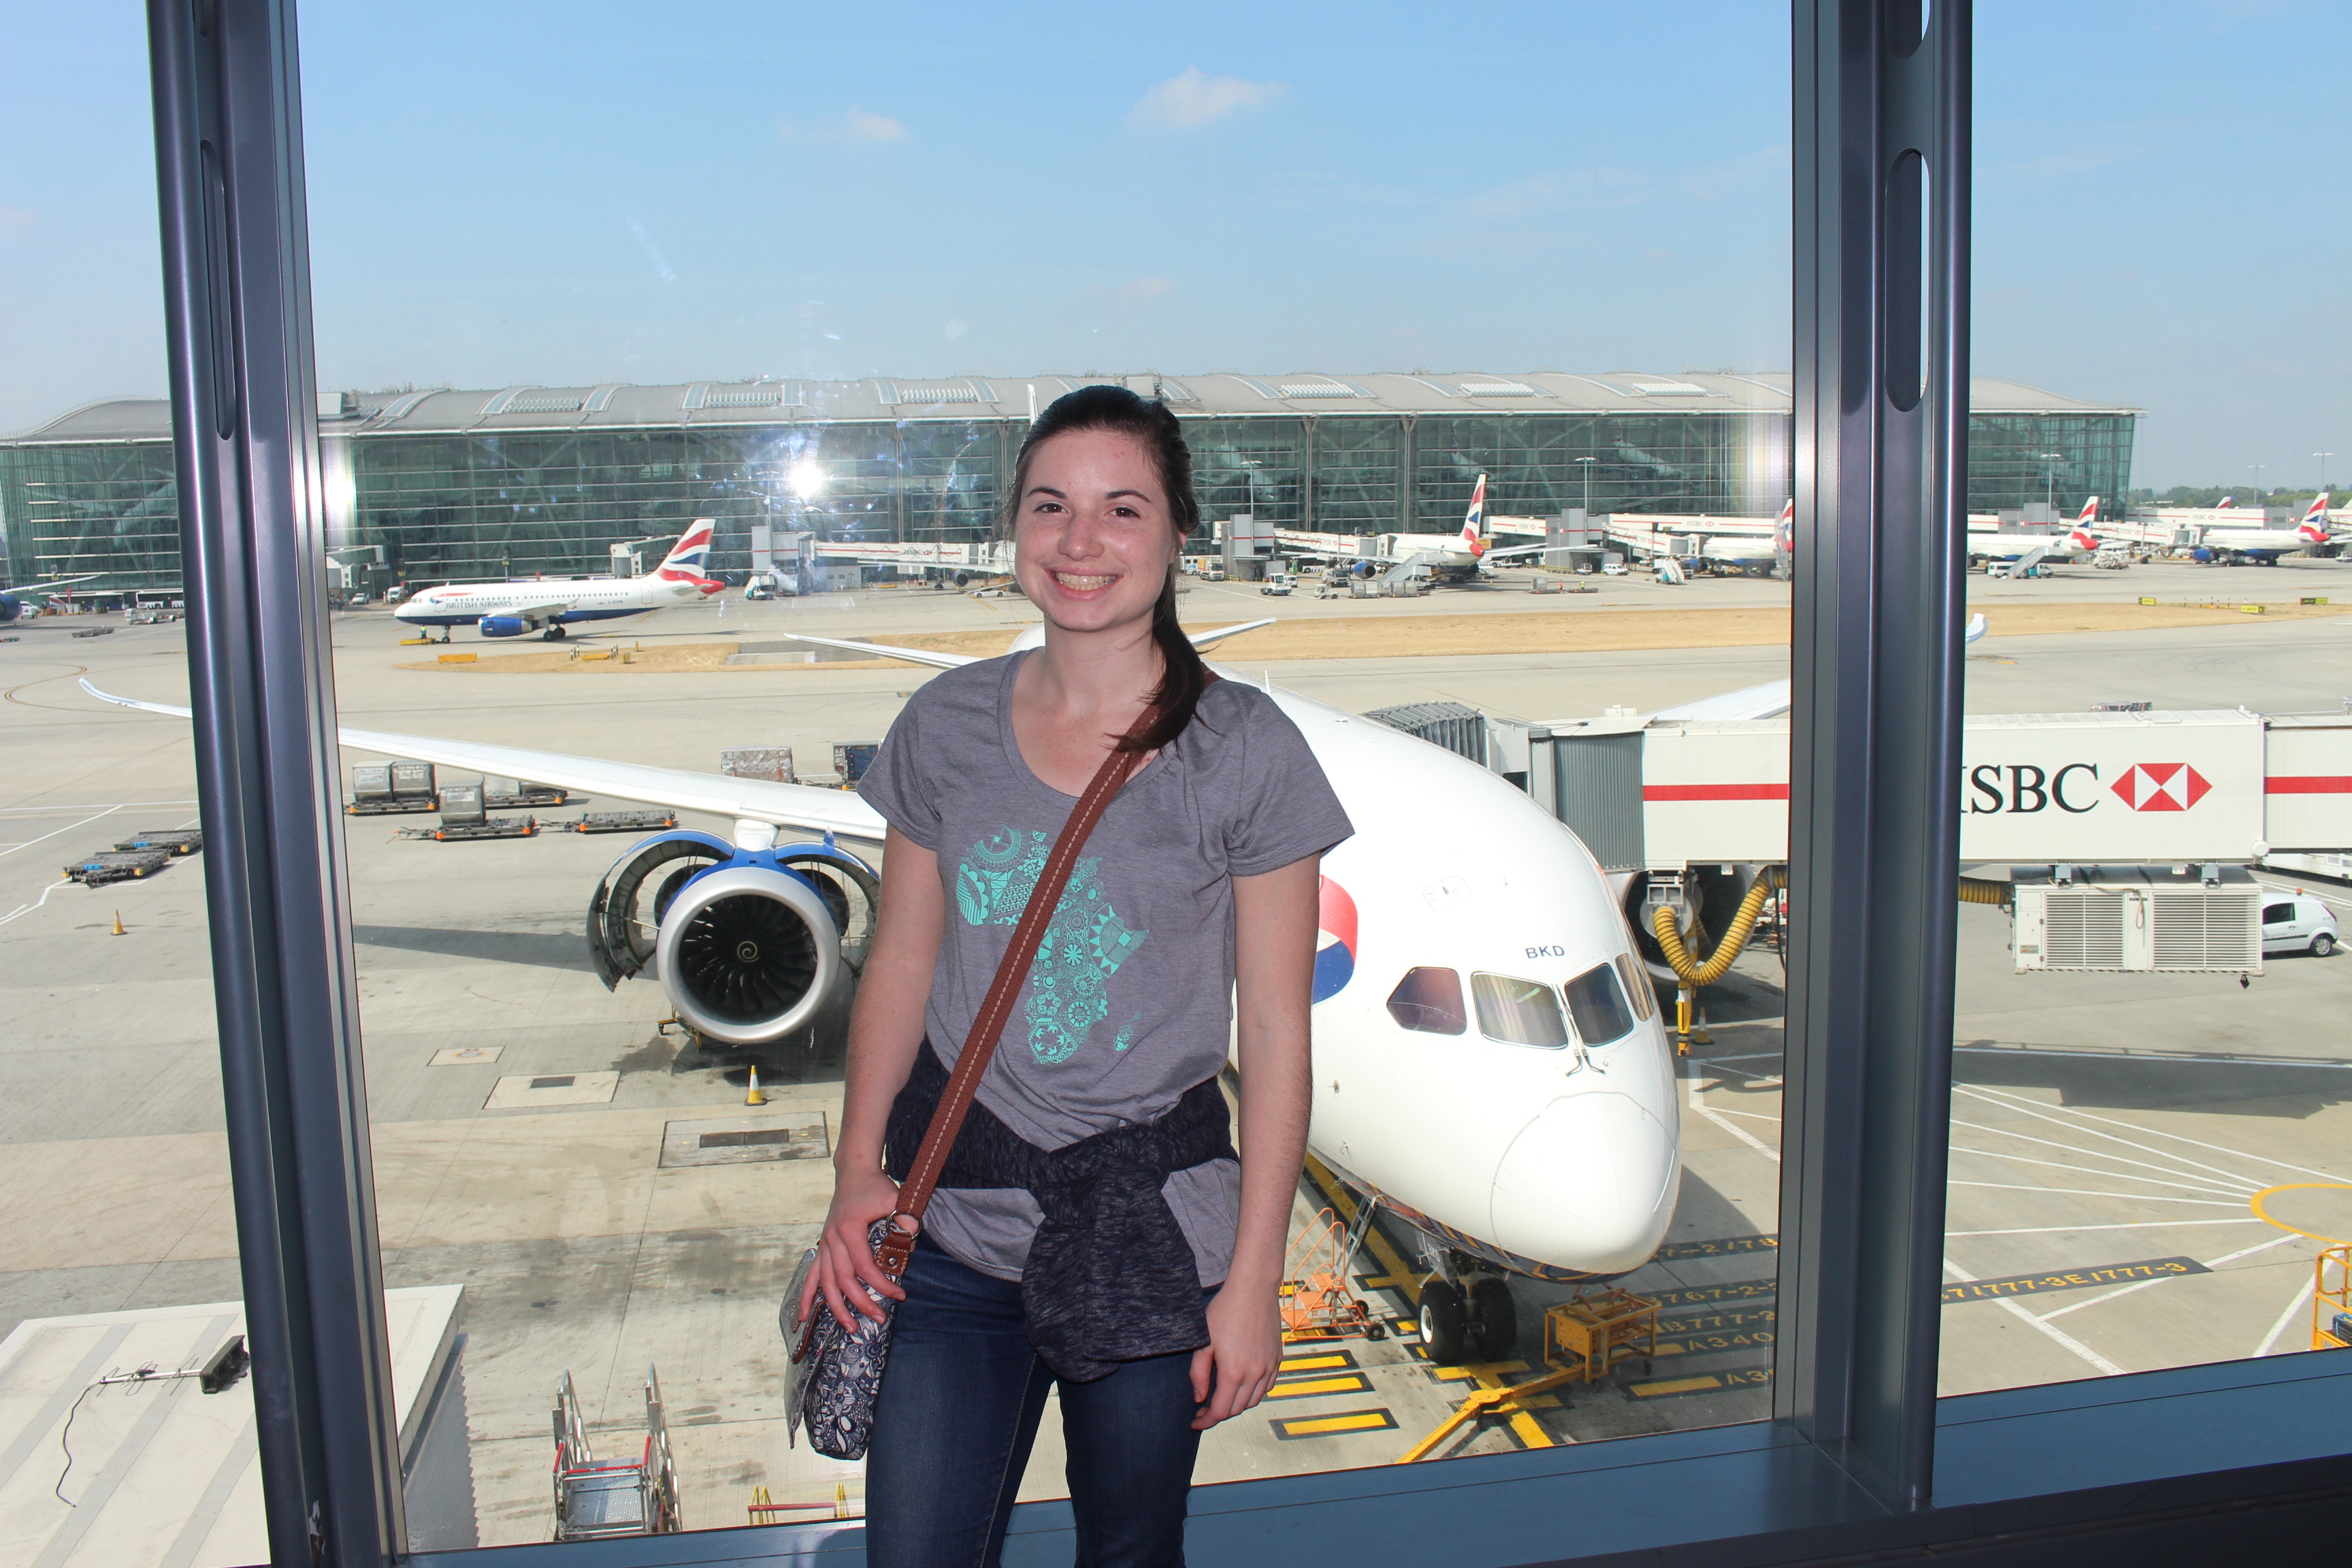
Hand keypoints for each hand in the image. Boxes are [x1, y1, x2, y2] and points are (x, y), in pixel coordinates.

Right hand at [804, 1163, 913, 1332]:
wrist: (854, 1172)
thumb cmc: (875, 1186)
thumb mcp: (895, 1197)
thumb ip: (904, 1217)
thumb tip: (912, 1238)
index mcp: (849, 1228)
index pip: (864, 1265)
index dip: (881, 1284)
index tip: (899, 1294)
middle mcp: (832, 1238)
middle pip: (843, 1279)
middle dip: (861, 1302)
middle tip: (880, 1318)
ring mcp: (824, 1243)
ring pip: (825, 1282)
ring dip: (836, 1307)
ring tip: (851, 1327)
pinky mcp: (823, 1246)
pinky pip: (811, 1275)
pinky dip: (807, 1295)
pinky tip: (803, 1315)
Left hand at [1188, 1276, 1281, 1429]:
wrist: (1253, 1289)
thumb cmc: (1224, 1311)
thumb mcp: (1204, 1342)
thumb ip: (1199, 1373)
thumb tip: (1200, 1398)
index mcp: (1234, 1372)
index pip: (1220, 1411)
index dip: (1206, 1421)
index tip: (1195, 1422)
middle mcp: (1255, 1374)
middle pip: (1237, 1409)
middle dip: (1219, 1414)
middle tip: (1204, 1408)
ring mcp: (1269, 1367)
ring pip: (1254, 1401)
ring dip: (1237, 1405)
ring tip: (1222, 1397)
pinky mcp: (1277, 1359)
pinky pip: (1267, 1387)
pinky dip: (1254, 1393)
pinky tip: (1242, 1385)